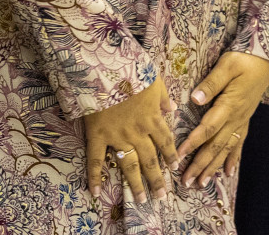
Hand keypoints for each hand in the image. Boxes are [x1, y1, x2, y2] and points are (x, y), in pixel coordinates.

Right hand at [85, 77, 177, 204]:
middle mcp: (137, 132)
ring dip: (135, 183)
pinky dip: (94, 177)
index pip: (165, 141)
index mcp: (152, 118)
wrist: (103, 68)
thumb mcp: (153, 79)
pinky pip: (95, 159)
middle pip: (150, 159)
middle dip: (156, 179)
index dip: (171, 156)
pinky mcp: (97, 135)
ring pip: (129, 164)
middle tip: (161, 196)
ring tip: (141, 200)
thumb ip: (163, 96)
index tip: (174, 169)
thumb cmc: (129, 70)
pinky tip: (96, 192)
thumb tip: (172, 108)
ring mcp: (117, 136)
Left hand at [176, 52, 268, 188]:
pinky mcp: (246, 119)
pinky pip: (239, 143)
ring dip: (213, 167)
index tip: (178, 157)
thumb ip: (211, 83)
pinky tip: (228, 171)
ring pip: (226, 149)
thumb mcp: (227, 65)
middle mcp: (236, 118)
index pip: (207, 129)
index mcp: (229, 105)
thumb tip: (195, 99)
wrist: (268, 60)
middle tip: (186, 182)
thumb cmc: (245, 59)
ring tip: (202, 183)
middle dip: (200, 165)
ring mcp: (242, 120)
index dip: (192, 144)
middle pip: (215, 146)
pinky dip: (233, 159)